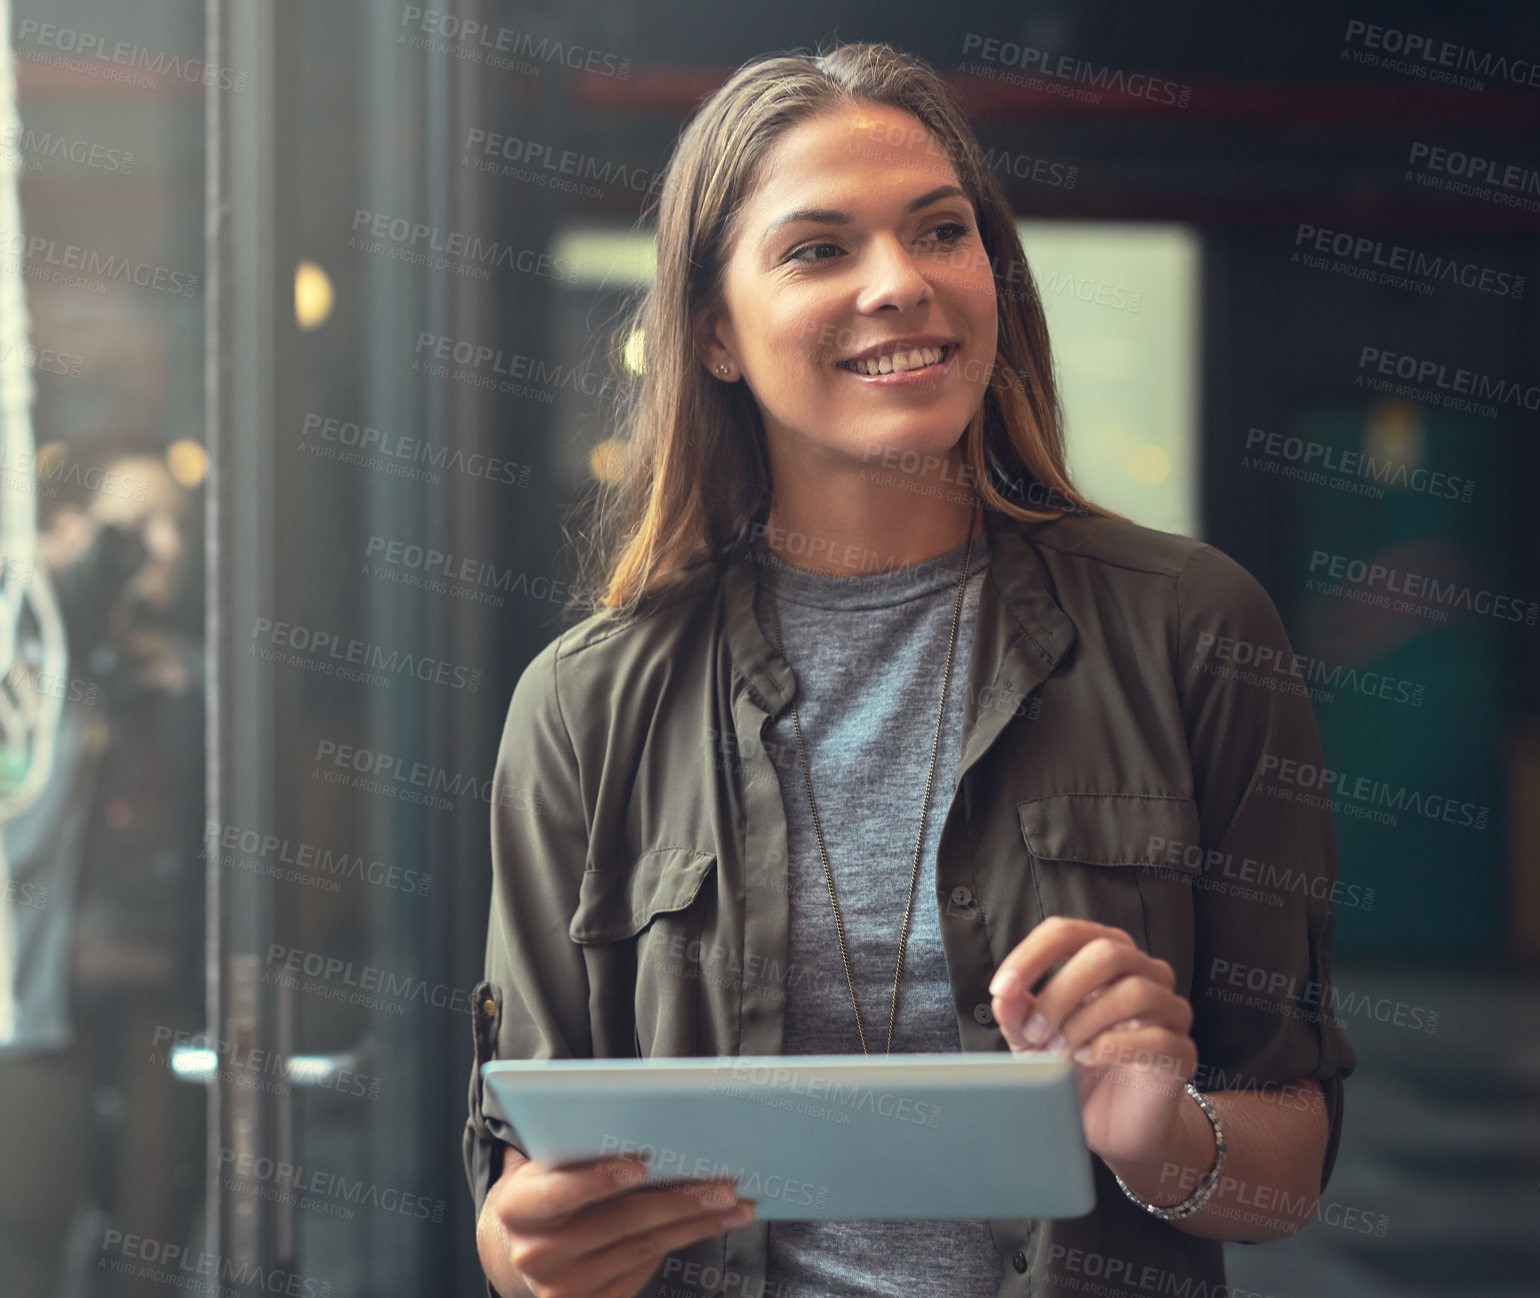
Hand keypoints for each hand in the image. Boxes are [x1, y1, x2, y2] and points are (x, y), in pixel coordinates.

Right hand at [478, 1145, 756, 1297]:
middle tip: (723, 1185)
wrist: (516, 1248)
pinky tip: (711, 1224)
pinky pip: (644, 1270)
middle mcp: (535, 1253)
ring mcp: (562, 1286)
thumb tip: (642, 1116)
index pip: (560, 1193)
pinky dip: (682, 1243)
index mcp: (518, 1208)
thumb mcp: (544, 1164)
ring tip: (735, 1204)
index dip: (600, 1179)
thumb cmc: (544, 1188)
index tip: (641, 1163)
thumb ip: (575, 1145)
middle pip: (618, 1223)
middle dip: (677, 1201)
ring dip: (695, 1224)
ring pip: (643, 1248)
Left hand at [988, 917, 1197, 1167]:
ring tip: (1059, 1051)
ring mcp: (1170, 1010)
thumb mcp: (1032, 1039)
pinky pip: (1157, 1037)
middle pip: (1107, 953)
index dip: (1031, 955)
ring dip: (1085, 1021)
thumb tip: (1004, 996)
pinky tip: (1087, 1059)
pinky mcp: (1183, 1052)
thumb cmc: (1072, 1067)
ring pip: (1135, 991)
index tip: (1002, 988)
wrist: (1111, 1125)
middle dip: (1060, 992)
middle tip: (1034, 1032)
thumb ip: (1018, 1014)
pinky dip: (1112, 1046)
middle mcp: (1144, 972)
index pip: (1068, 932)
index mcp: (1104, 955)